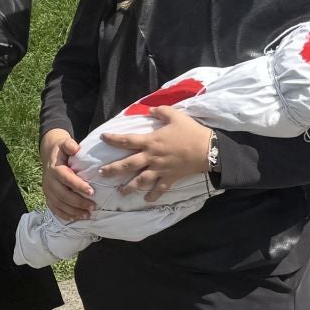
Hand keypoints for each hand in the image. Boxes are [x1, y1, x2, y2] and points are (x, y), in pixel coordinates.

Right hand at [40, 130, 93, 222]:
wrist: (49, 155)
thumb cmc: (61, 150)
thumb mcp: (64, 143)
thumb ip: (69, 144)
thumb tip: (75, 148)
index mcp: (55, 168)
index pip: (66, 178)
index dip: (78, 186)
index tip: (91, 192)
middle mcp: (49, 181)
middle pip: (62, 194)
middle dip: (78, 202)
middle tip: (92, 207)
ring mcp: (47, 190)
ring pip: (59, 204)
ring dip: (73, 211)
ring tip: (87, 215)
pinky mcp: (48, 196)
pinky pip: (54, 208)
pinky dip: (64, 215)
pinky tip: (74, 219)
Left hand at [98, 107, 214, 203]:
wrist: (207, 149)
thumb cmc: (190, 131)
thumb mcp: (175, 116)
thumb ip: (161, 111)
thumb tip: (150, 109)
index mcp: (151, 141)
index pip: (127, 140)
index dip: (113, 139)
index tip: (103, 138)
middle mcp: (151, 157)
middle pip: (128, 165)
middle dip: (113, 170)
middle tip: (101, 173)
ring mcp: (160, 170)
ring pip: (140, 181)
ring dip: (128, 188)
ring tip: (120, 192)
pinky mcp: (170, 178)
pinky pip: (159, 190)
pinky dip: (152, 196)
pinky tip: (146, 200)